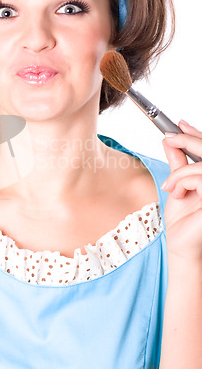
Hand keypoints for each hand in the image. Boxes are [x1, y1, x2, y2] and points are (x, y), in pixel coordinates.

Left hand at [161, 120, 201, 262]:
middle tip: (169, 138)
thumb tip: (169, 141)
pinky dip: (182, 183)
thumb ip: (177, 162)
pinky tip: (176, 194)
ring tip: (169, 187)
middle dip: (187, 141)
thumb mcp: (178, 184)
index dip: (197, 135)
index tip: (180, 124)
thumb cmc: (184, 219)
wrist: (181, 244)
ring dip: (179, 173)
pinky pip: (198, 179)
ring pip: (200, 166)